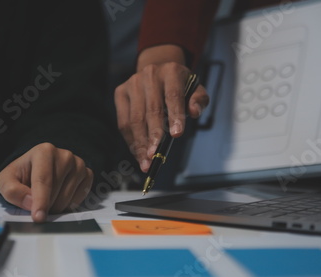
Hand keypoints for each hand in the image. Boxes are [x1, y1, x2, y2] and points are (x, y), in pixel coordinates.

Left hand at [0, 143, 93, 221]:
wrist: (36, 170)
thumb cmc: (21, 176)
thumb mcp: (6, 181)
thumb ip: (12, 191)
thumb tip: (30, 202)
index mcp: (44, 151)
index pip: (44, 180)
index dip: (41, 201)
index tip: (38, 218)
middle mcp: (65, 155)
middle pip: (56, 191)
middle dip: (45, 205)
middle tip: (36, 205)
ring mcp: (78, 164)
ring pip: (68, 197)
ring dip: (55, 207)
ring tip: (47, 200)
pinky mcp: (87, 174)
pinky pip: (80, 198)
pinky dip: (68, 204)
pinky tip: (59, 197)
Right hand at [115, 45, 208, 171]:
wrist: (158, 71)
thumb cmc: (179, 86)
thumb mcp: (195, 88)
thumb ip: (199, 100)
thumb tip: (194, 112)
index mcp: (171, 71)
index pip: (173, 96)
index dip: (175, 116)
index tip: (177, 136)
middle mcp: (149, 74)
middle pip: (151, 110)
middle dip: (154, 135)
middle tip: (155, 155)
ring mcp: (132, 83)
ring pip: (134, 119)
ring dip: (140, 143)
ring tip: (146, 161)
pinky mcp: (120, 92)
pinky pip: (123, 122)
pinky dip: (130, 141)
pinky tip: (137, 153)